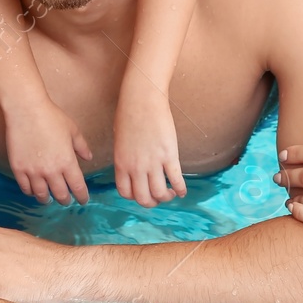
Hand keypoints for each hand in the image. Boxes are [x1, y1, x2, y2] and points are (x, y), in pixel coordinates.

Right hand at [5, 99, 92, 205]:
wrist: (26, 110)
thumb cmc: (52, 117)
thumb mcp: (72, 130)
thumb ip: (81, 146)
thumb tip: (89, 157)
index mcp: (67, 162)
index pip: (77, 187)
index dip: (82, 197)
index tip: (83, 200)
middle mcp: (51, 171)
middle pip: (60, 194)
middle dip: (65, 200)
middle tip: (66, 201)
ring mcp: (33, 171)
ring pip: (41, 195)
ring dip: (47, 199)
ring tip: (48, 199)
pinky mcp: (19, 168)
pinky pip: (25, 188)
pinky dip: (30, 192)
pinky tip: (33, 191)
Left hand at [113, 76, 184, 206]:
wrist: (142, 100)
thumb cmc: (128, 115)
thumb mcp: (120, 141)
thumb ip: (125, 158)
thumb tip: (133, 168)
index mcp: (121, 164)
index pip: (126, 193)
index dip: (135, 197)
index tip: (142, 193)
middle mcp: (136, 167)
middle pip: (144, 198)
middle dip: (152, 202)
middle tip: (158, 197)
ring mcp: (153, 163)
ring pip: (160, 193)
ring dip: (166, 197)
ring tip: (170, 193)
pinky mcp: (169, 156)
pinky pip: (176, 180)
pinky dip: (180, 189)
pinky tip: (182, 191)